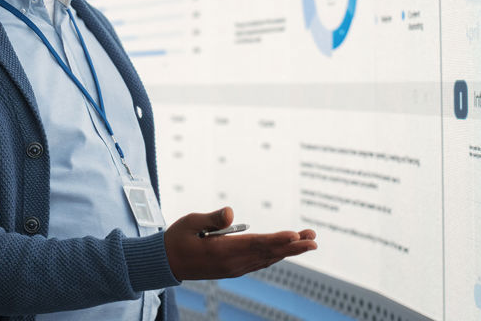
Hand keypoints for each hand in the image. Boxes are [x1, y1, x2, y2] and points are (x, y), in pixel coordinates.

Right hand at [163, 207, 316, 280]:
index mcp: (223, 252)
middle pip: (268, 253)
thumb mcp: (190, 223)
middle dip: (292, 246)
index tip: (296, 236)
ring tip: (308, 242)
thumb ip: (212, 218)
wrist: (166, 263)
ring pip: (267, 258)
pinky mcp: (233, 268)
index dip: (278, 240)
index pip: (256, 244)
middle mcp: (233, 264)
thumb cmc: (177, 239)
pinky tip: (285, 250)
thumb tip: (231, 212)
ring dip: (288, 251)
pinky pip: (259, 262)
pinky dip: (275, 255)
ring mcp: (234, 268)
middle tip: (313, 239)